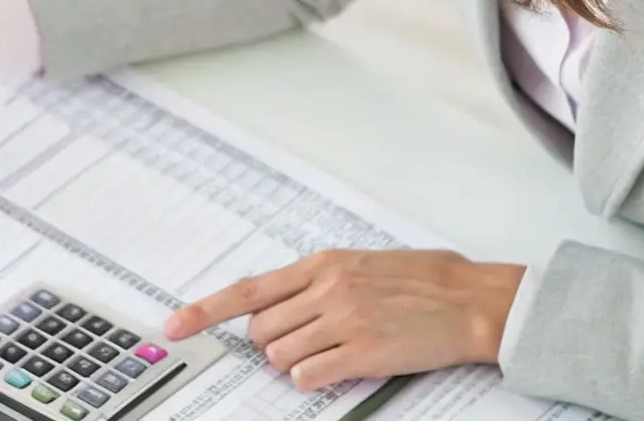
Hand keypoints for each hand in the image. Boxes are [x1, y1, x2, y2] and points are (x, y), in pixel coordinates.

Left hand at [164, 249, 524, 390]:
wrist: (469, 299)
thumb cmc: (423, 279)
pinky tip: (339, 366)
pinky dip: (315, 379)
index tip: (175, 325)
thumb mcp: (362, 263)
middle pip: (261, 332)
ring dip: (296, 362)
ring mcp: (342, 322)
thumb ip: (318, 281)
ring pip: (280, 358)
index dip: (206, 311)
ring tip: (331, 350)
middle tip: (306, 340)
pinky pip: (309, 378)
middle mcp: (326, 290)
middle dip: (273, 343)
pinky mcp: (361, 354)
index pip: (249, 289)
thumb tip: (280, 306)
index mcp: (323, 264)